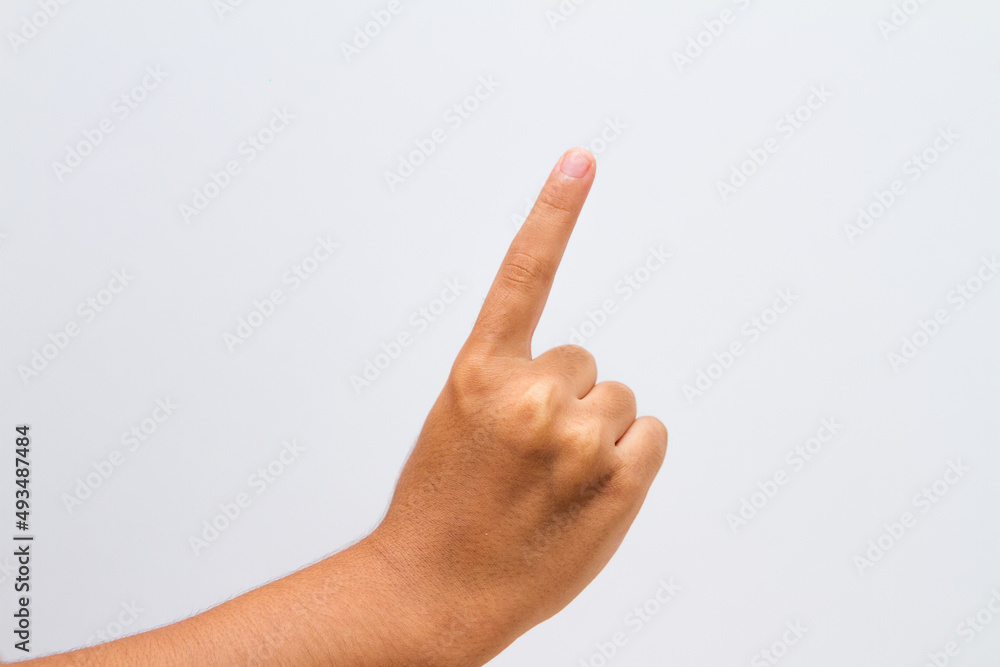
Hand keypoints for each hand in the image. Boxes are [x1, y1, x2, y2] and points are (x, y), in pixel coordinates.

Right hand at [371, 147, 668, 664]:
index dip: (554, 211)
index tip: (581, 159)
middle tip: (528, 456)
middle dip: (567, 401)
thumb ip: (512, 385)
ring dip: (597, 435)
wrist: (436, 590)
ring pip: (620, 403)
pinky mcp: (620, 479)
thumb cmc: (443, 508)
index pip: (524, 274)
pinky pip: (651, 437)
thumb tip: (580, 375)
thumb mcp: (458, 424)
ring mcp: (577, 438)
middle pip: (588, 363)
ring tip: (552, 485)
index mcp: (480, 373)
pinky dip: (630, 461)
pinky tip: (589, 496)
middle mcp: (529, 396)